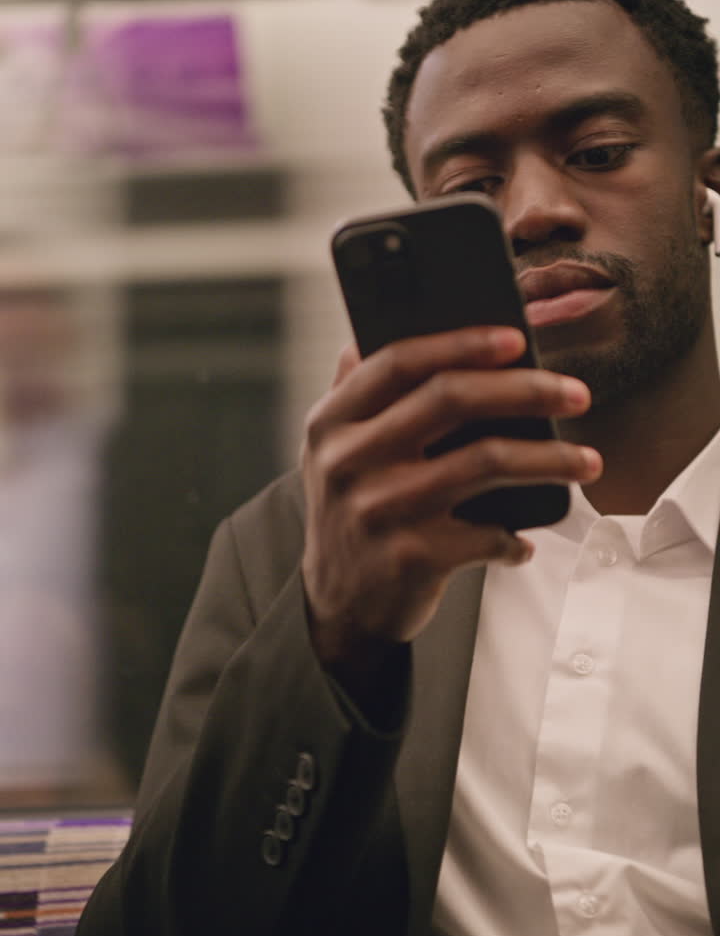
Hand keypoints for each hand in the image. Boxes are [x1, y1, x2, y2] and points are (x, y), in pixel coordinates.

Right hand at [301, 326, 600, 678]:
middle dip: (526, 388)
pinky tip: (523, 540)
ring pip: (485, 461)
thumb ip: (356, 392)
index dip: (460, 343)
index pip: (398, 362)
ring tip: (587, 462)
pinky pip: (488, 533)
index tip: (516, 339)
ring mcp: (379, 511)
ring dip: (550, 458)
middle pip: (451, 398)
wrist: (338, 607)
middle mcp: (348, 461)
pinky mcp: (410, 558)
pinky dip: (516, 537)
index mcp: (331, 421)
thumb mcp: (335, 450)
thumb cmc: (352, 513)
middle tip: (577, 393)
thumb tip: (387, 328)